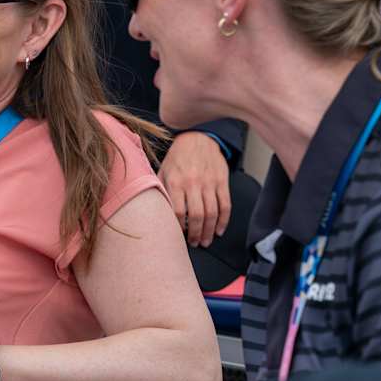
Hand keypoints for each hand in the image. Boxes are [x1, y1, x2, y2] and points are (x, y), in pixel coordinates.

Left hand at [158, 132, 230, 246]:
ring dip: (208, 231)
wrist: (198, 137)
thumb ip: (160, 190)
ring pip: (211, 213)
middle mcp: (193, 183)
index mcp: (176, 182)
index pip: (176, 212)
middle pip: (196, 216)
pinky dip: (223, 220)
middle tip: (193, 243)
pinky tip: (219, 230)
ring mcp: (209, 183)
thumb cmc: (177, 157)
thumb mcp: (162, 171)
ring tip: (205, 241)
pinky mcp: (222, 182)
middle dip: (195, 234)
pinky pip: (225, 205)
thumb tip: (155, 212)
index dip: (177, 227)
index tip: (176, 236)